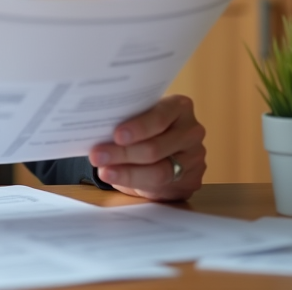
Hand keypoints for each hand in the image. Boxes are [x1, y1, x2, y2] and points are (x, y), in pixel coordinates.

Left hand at [88, 95, 205, 200]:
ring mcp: (195, 156)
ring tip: (104, 171)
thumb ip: (129, 119)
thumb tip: (96, 126)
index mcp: (179, 107)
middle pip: (156, 147)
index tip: (116, 135)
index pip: (160, 117)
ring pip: (160, 170)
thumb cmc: (148, 130)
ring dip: (127, 172)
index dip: (138, 127)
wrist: (168, 153)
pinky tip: (117, 178)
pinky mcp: (193, 178)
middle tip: (97, 155)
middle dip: (123, 153)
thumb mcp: (141, 119)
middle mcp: (191, 130)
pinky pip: (162, 185)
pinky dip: (135, 182)